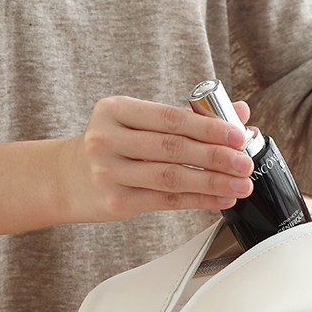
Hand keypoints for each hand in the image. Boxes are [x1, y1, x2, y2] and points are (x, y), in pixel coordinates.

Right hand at [60, 96, 254, 222]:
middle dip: (217, 156)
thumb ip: (188, 116)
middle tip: (246, 163)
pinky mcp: (116, 201)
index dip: (208, 127)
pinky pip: (167, 200)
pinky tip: (221, 198)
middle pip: (174, 148)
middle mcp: (108, 139)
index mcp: (116, 110)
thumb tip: (240, 111)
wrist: (66, 178)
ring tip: (241, 184)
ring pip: (172, 177)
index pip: (170, 117)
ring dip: (213, 182)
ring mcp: (109, 172)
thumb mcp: (139, 122)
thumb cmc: (112, 146)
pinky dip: (199, 200)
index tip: (239, 134)